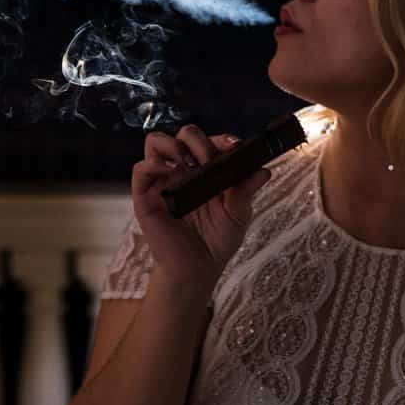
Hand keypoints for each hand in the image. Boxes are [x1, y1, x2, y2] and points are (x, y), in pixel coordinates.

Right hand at [130, 126, 272, 292]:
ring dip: (173, 144)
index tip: (233, 146)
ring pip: (156, 142)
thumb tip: (264, 171)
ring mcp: (163, 181)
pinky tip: (170, 172)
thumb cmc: (217, 240)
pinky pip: (140, 169)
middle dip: (198, 140)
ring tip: (188, 162)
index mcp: (206, 170)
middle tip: (209, 159)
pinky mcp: (145, 197)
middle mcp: (183, 171)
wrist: (198, 269)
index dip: (221, 139)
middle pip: (182, 135)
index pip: (210, 141)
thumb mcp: (238, 214)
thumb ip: (246, 191)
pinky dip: (152, 164)